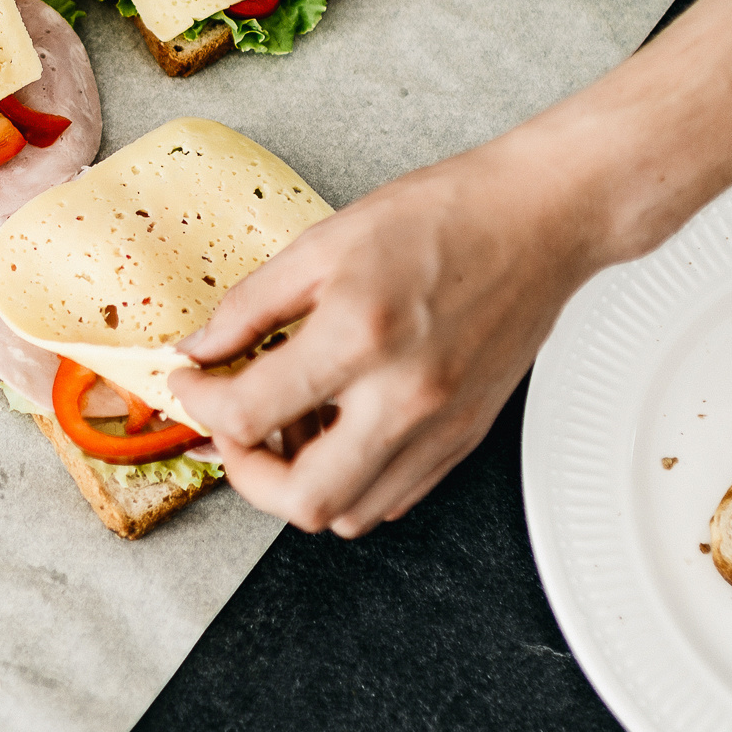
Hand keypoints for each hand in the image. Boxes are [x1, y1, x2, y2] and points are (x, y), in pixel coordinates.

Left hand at [170, 129, 615, 535]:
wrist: (538, 220)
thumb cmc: (444, 217)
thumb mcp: (325, 242)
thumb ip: (251, 305)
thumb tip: (200, 348)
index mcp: (360, 338)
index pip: (250, 413)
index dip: (201, 404)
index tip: (193, 382)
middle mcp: (405, 398)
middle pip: (302, 500)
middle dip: (246, 474)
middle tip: (233, 430)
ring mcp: (441, 427)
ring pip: (350, 514)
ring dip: (301, 484)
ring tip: (290, 426)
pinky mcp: (465, 438)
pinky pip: (394, 497)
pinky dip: (352, 481)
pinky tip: (339, 429)